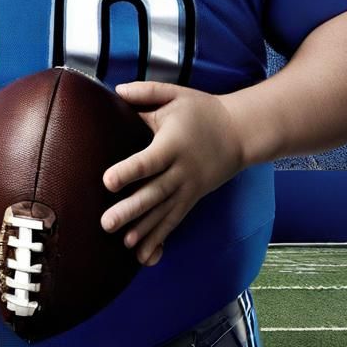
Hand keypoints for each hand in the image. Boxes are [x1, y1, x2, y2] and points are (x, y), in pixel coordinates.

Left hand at [101, 82, 245, 265]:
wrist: (241, 133)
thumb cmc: (202, 111)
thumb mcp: (176, 94)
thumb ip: (146, 92)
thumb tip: (116, 90)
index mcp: (173, 144)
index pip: (149, 160)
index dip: (129, 171)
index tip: (107, 181)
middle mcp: (181, 171)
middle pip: (154, 193)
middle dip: (130, 210)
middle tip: (106, 223)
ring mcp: (188, 188)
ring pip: (164, 213)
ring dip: (144, 230)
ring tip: (124, 245)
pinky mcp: (191, 199)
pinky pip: (174, 222)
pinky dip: (160, 238)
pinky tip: (143, 256)